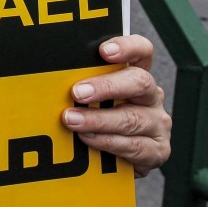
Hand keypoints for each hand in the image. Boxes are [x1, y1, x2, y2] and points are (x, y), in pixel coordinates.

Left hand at [61, 35, 170, 177]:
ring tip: (72, 120)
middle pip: (139, 82)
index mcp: (136, 74)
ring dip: (97, 119)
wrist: (115, 159)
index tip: (104, 51)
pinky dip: (106, 142)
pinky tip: (87, 138)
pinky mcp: (157, 150)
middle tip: (78, 92)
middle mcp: (151, 96)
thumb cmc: (98, 118)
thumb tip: (50, 75)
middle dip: (106, 86)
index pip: (142, 51)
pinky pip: (133, 145)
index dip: (127, 47)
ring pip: (131, 118)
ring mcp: (157, 123)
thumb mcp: (91, 96)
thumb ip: (82, 82)